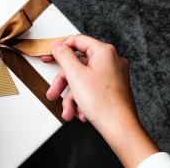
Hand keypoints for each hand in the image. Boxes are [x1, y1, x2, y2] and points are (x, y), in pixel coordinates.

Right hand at [45, 35, 158, 167]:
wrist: (120, 128)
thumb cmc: (103, 103)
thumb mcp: (75, 74)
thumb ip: (63, 55)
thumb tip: (57, 45)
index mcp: (104, 52)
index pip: (77, 41)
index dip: (60, 49)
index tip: (49, 56)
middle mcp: (112, 61)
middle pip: (78, 65)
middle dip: (64, 82)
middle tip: (53, 92)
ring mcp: (114, 75)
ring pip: (83, 80)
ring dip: (72, 96)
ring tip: (68, 111)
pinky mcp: (113, 89)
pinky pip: (92, 89)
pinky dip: (82, 100)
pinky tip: (80, 113)